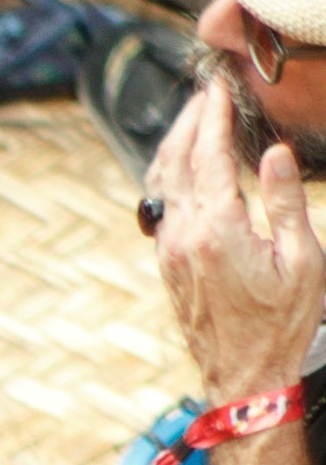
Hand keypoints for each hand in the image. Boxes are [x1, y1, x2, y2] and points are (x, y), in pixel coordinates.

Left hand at [148, 83, 325, 402]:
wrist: (245, 376)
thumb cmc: (280, 324)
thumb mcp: (302, 259)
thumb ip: (284, 202)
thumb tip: (274, 154)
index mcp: (216, 230)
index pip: (208, 157)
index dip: (213, 117)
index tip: (219, 88)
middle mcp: (183, 237)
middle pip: (176, 162)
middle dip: (189, 122)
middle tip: (205, 93)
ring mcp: (170, 251)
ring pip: (162, 183)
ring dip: (176, 145)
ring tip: (193, 119)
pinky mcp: (168, 264)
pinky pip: (163, 205)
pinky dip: (172, 174)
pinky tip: (186, 166)